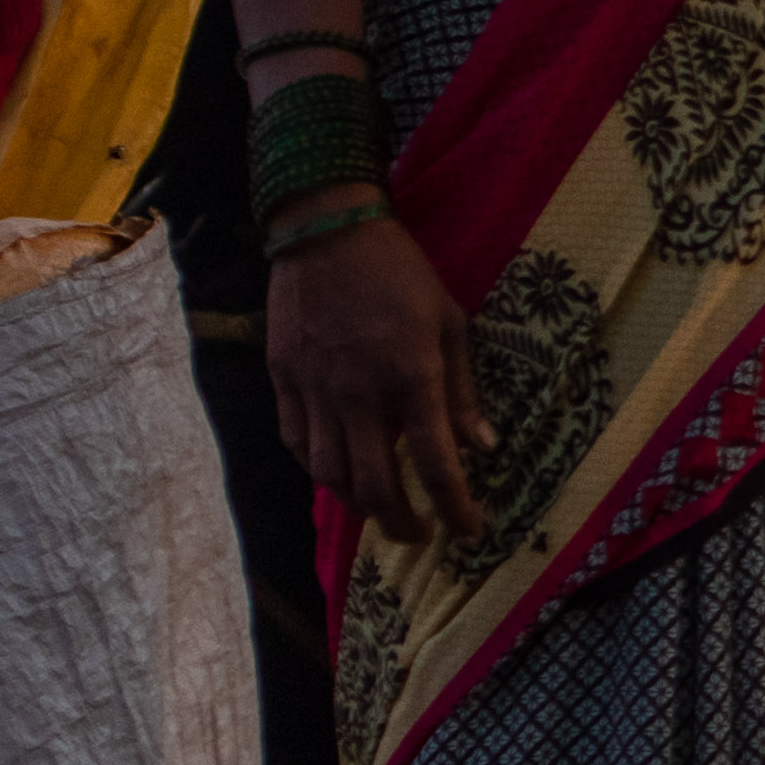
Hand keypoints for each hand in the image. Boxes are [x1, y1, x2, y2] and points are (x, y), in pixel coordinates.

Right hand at [268, 211, 489, 547]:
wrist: (326, 229)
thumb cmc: (399, 271)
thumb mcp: (448, 322)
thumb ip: (462, 391)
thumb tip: (481, 447)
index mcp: (411, 377)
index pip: (435, 465)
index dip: (455, 509)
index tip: (468, 531)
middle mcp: (358, 394)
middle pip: (375, 486)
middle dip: (400, 524)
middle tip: (419, 535)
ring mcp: (314, 389)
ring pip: (329, 475)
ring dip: (357, 505)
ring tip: (380, 511)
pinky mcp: (283, 379)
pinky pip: (296, 443)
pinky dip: (317, 470)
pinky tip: (336, 474)